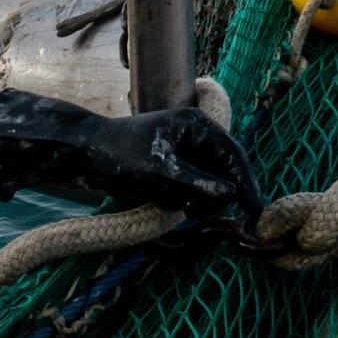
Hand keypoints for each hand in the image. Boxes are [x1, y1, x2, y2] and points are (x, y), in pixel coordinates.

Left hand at [0, 90, 262, 225]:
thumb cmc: (120, 156)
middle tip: (202, 212)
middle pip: (222, 170)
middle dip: (214, 193)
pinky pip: (190, 188)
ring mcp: (183, 151)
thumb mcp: (160, 173)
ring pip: (206, 183)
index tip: (255, 209)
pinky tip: (164, 201)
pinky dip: (183, 199)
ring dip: (196, 198)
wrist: (82, 154)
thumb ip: (197, 185)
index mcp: (197, 125)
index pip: (233, 155)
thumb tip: (229, 196)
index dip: (246, 182)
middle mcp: (195, 136)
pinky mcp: (171, 167)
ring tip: (174, 202)